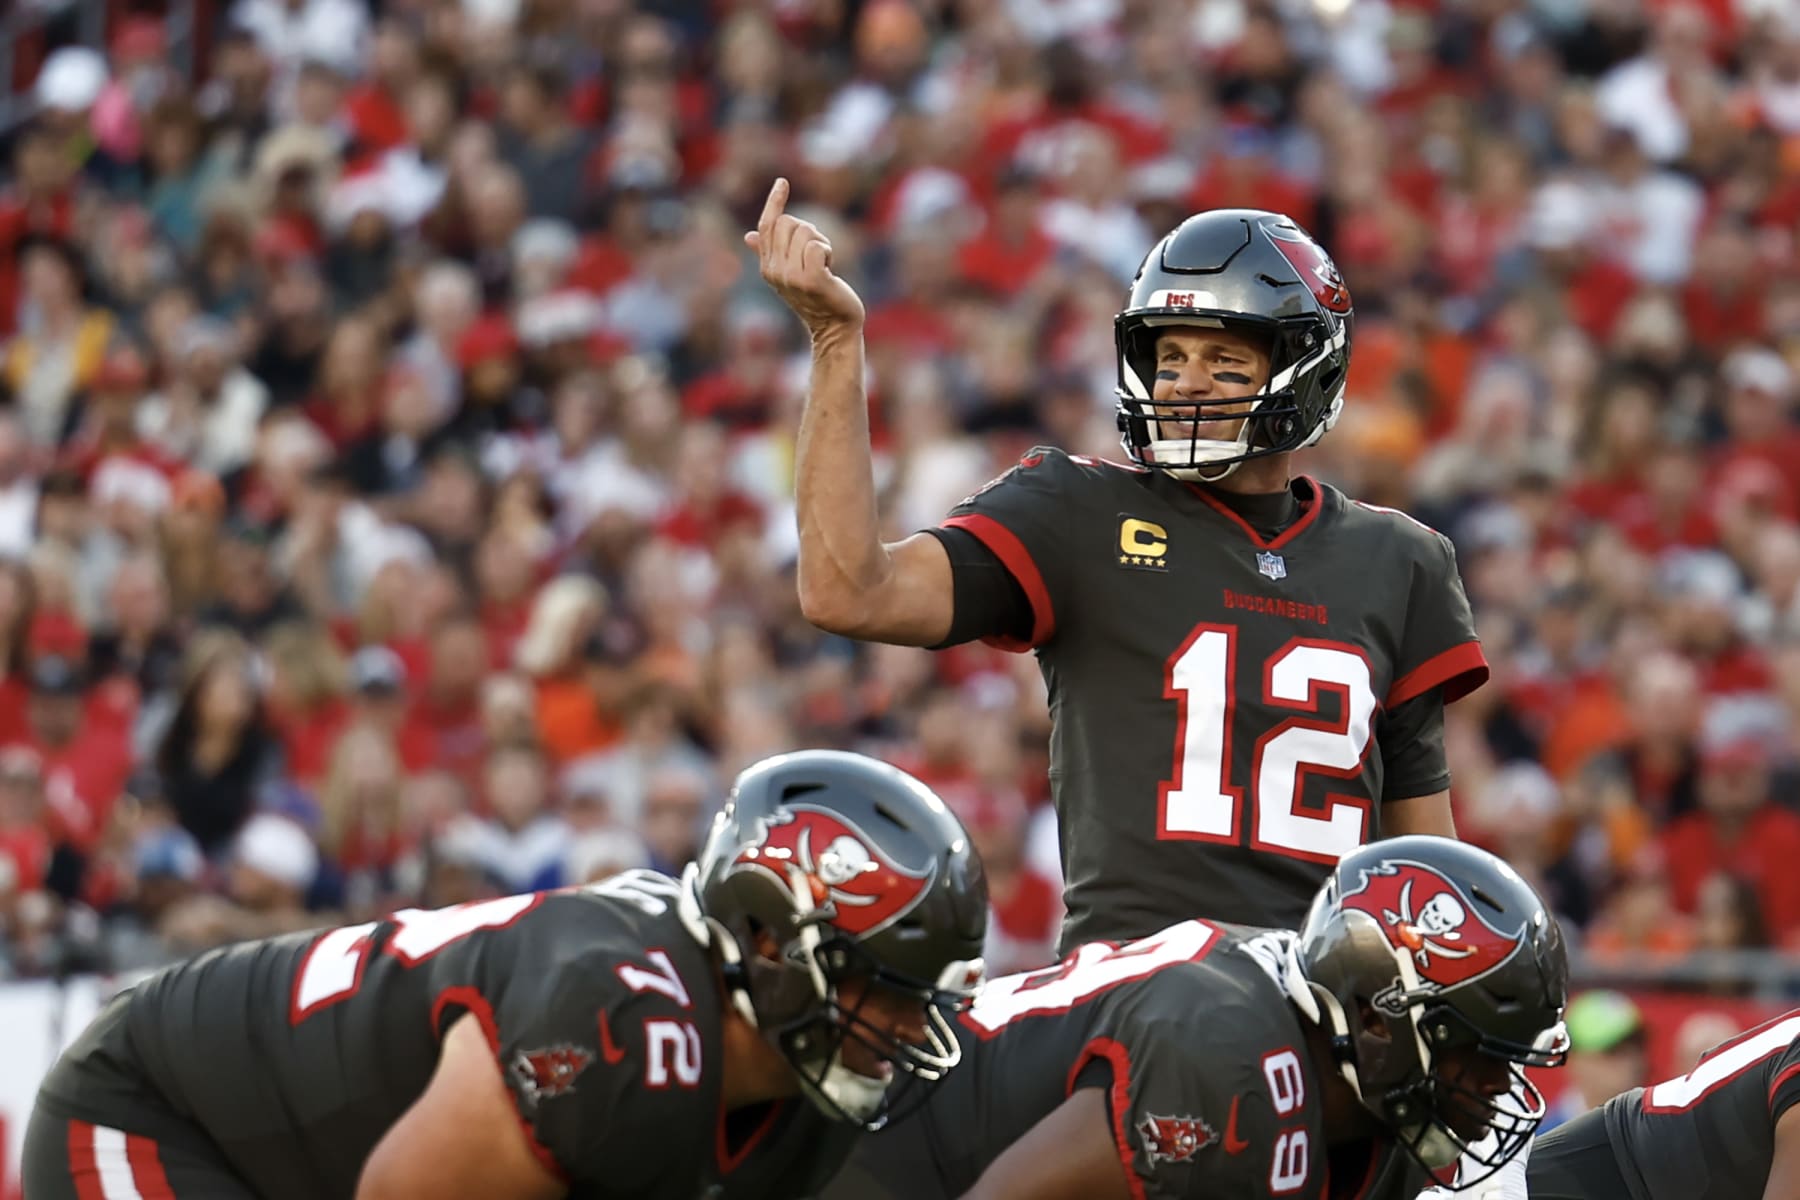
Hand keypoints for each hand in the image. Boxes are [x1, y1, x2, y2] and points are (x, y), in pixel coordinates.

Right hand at [745, 177, 865, 337]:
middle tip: (817, 256)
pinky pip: (817, 246)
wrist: (834, 327)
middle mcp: (774, 271)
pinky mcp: (811, 281)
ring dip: (821, 243)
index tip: (783, 182)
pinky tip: (830, 269)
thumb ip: (769, 252)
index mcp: (767, 267)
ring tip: (824, 265)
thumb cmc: (816, 297)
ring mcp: (791, 277)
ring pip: (805, 232)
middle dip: (809, 232)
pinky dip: (828, 252)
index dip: (775, 202)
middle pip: (788, 223)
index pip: (767, 226)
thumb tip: (749, 236)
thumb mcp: (789, 272)